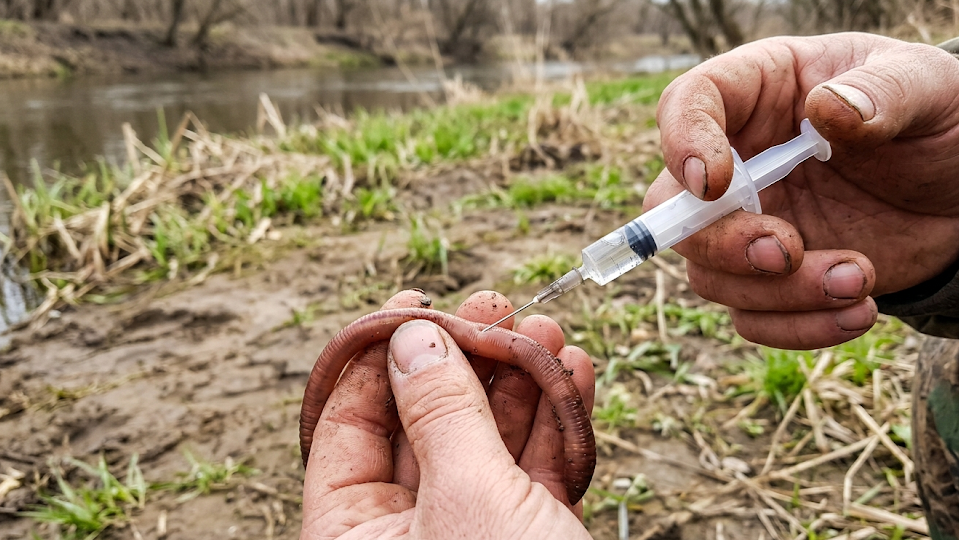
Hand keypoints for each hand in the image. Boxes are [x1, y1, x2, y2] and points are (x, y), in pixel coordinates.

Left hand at [300, 289, 594, 538]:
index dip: (378, 356)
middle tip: (494, 306)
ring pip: (486, 440)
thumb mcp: (467, 499)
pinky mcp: (528, 539)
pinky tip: (572, 372)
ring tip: (545, 327)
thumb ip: (440, 414)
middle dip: (464, 359)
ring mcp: (471, 534)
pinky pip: (534, 469)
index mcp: (353, 535)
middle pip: (423, 423)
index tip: (413, 300)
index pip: (346, 425)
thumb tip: (410, 335)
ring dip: (519, 381)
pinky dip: (556, 421)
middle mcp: (405, 534)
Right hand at [646, 32, 958, 348]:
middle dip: (722, 242)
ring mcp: (747, 225)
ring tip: (862, 278)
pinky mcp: (770, 280)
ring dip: (780, 293)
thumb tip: (826, 110)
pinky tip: (858, 311)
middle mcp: (737, 162)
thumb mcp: (928, 86)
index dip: (683, 143)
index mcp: (757, 93)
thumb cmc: (938, 120)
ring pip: (711, 275)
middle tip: (787, 252)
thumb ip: (882, 91)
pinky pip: (751, 319)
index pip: (685, 105)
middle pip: (674, 210)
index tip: (715, 182)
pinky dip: (798, 327)